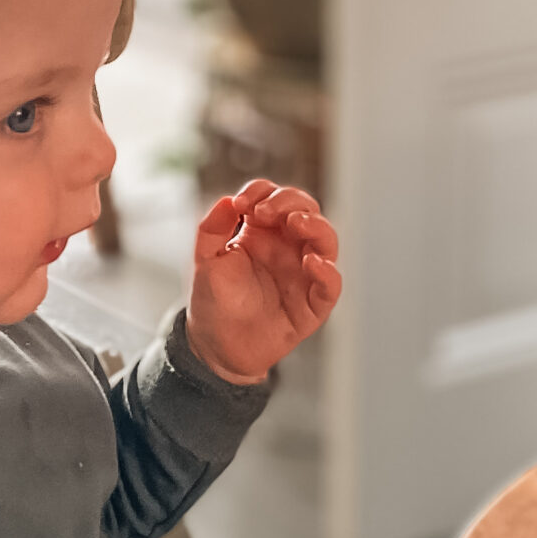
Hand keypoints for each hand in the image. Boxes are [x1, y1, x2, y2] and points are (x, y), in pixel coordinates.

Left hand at [184, 181, 341, 383]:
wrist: (216, 346)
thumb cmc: (214, 301)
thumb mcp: (206, 261)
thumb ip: (212, 229)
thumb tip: (227, 200)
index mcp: (264, 233)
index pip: (275, 197)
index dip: (262, 192)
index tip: (243, 203)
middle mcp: (289, 248)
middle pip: (306, 210)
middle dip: (290, 201)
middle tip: (266, 210)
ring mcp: (304, 273)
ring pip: (326, 240)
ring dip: (315, 226)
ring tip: (295, 223)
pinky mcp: (313, 304)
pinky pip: (331, 286)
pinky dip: (328, 273)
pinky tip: (312, 263)